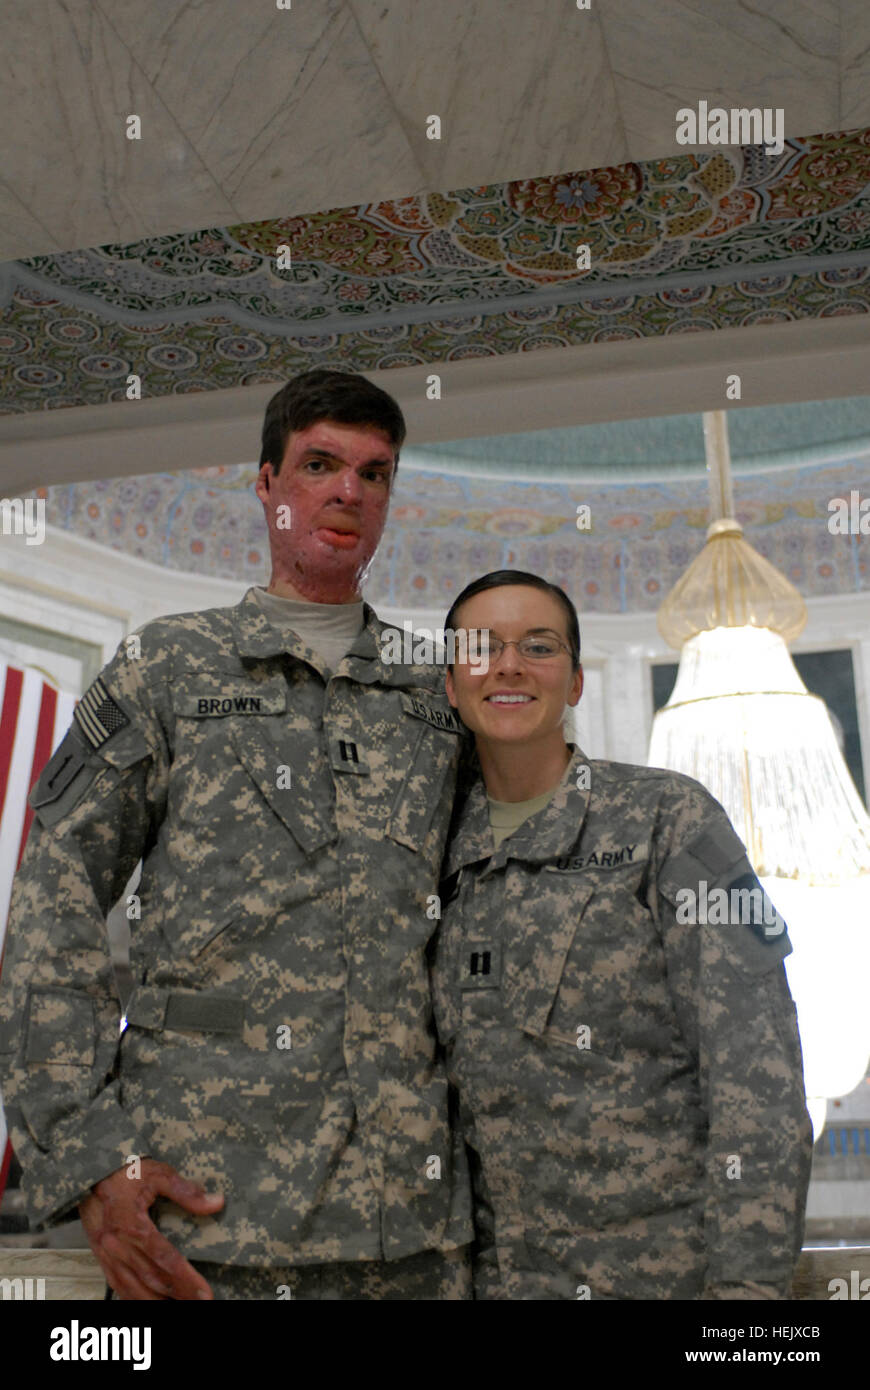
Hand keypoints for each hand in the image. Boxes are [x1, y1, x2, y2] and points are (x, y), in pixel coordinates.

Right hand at [78, 1159, 223, 1299]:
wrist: (90, 1173)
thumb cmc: (124, 1172)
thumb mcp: (158, 1174)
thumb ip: (187, 1191)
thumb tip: (216, 1202)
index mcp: (132, 1225)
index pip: (165, 1259)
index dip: (186, 1279)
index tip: (205, 1292)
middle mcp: (117, 1245)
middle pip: (151, 1279)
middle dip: (178, 1295)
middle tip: (199, 1304)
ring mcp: (107, 1254)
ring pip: (133, 1288)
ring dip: (157, 1302)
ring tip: (179, 1307)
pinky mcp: (101, 1256)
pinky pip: (117, 1285)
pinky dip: (134, 1298)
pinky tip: (150, 1301)